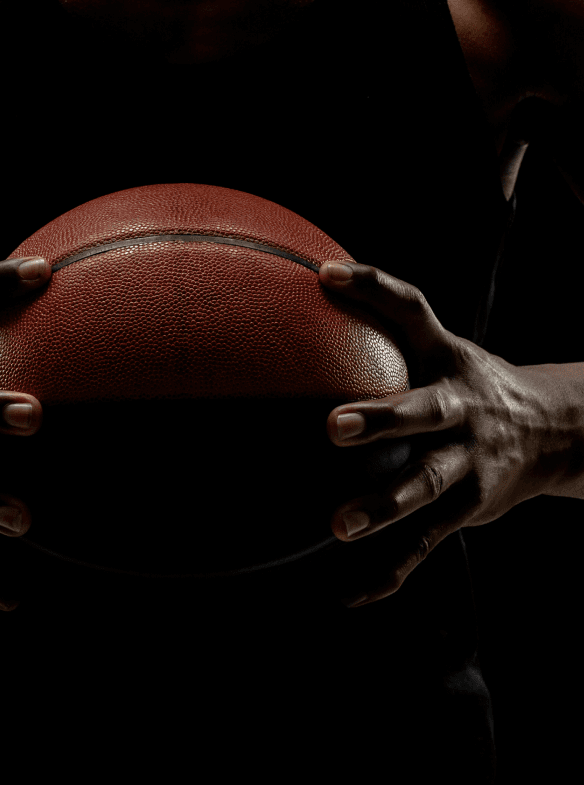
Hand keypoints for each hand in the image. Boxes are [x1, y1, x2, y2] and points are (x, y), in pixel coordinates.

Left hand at [317, 260, 569, 608]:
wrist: (555, 431)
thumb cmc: (468, 382)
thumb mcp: (439, 346)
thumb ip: (384, 322)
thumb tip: (312, 280)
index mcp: (448, 358)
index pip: (412, 309)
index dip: (372, 287)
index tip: (326, 275)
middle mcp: (461, 408)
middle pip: (424, 410)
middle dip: (383, 418)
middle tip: (334, 426)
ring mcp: (468, 462)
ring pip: (428, 486)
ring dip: (385, 506)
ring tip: (340, 524)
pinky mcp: (468, 508)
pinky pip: (427, 543)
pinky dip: (391, 570)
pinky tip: (352, 592)